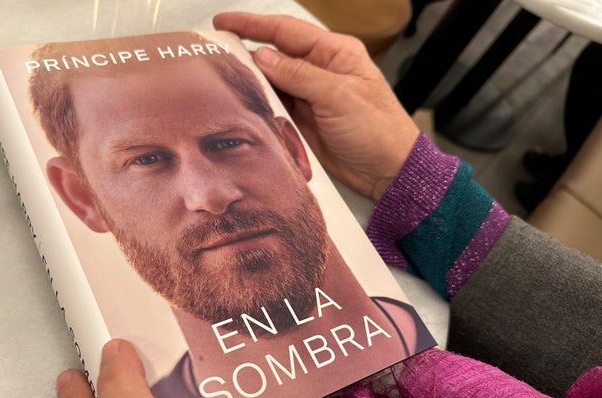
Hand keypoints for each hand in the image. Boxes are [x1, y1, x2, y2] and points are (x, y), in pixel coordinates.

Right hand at [213, 12, 419, 200]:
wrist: (388, 171)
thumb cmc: (377, 129)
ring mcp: (310, 97)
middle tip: (212, 56)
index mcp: (333, 53)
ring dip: (250, 84)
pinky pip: (276, 109)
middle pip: (275, 55)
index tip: (222, 23)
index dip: (251, 25)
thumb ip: (299, 75)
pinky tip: (242, 108)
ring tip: (220, 83)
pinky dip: (259, 108)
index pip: (285, 31)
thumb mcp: (339, 97)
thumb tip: (263, 56)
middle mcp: (319, 71)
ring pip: (272, 83)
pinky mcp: (304, 122)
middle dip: (245, 53)